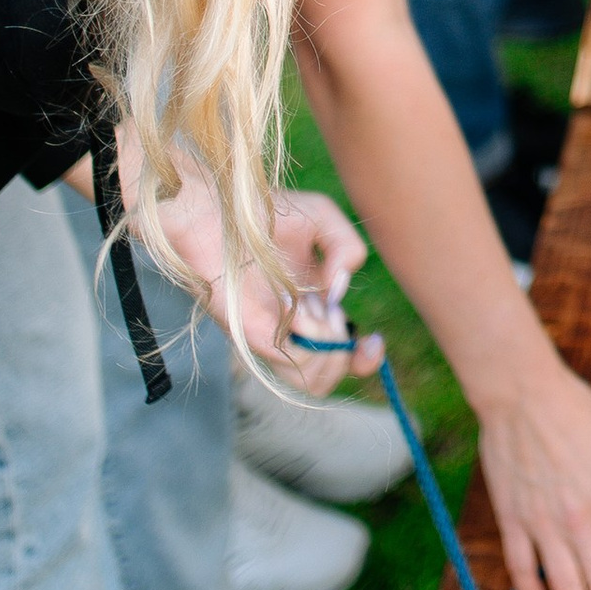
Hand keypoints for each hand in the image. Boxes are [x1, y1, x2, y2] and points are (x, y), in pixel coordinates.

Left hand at [150, 177, 376, 399]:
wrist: (217, 209)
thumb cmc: (264, 213)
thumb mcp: (323, 218)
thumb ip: (347, 248)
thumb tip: (338, 293)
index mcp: (311, 311)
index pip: (340, 361)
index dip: (365, 361)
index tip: (373, 341)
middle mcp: (289, 331)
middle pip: (327, 378)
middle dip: (345, 351)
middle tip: (331, 311)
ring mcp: (268, 336)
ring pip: (311, 380)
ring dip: (328, 347)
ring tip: (313, 308)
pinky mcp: (249, 334)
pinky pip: (290, 357)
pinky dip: (307, 336)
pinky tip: (297, 302)